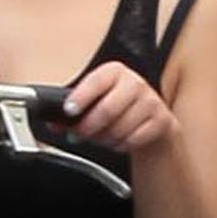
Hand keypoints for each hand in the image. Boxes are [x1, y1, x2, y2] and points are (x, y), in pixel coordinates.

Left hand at [61, 59, 176, 156]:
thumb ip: (75, 110)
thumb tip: (55, 123)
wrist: (152, 119)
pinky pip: (133, 139)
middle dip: (88, 127)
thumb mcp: (97, 100)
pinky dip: (120, 145)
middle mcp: (134, 83)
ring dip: (104, 139)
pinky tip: (117, 141)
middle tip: (78, 134)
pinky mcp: (161, 120)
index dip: (81, 97)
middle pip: (107, 110)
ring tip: (100, 137)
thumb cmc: (119, 107)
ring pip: (119, 128)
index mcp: (114, 72)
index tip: (69, 111)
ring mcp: (150, 101)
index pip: (95, 82)